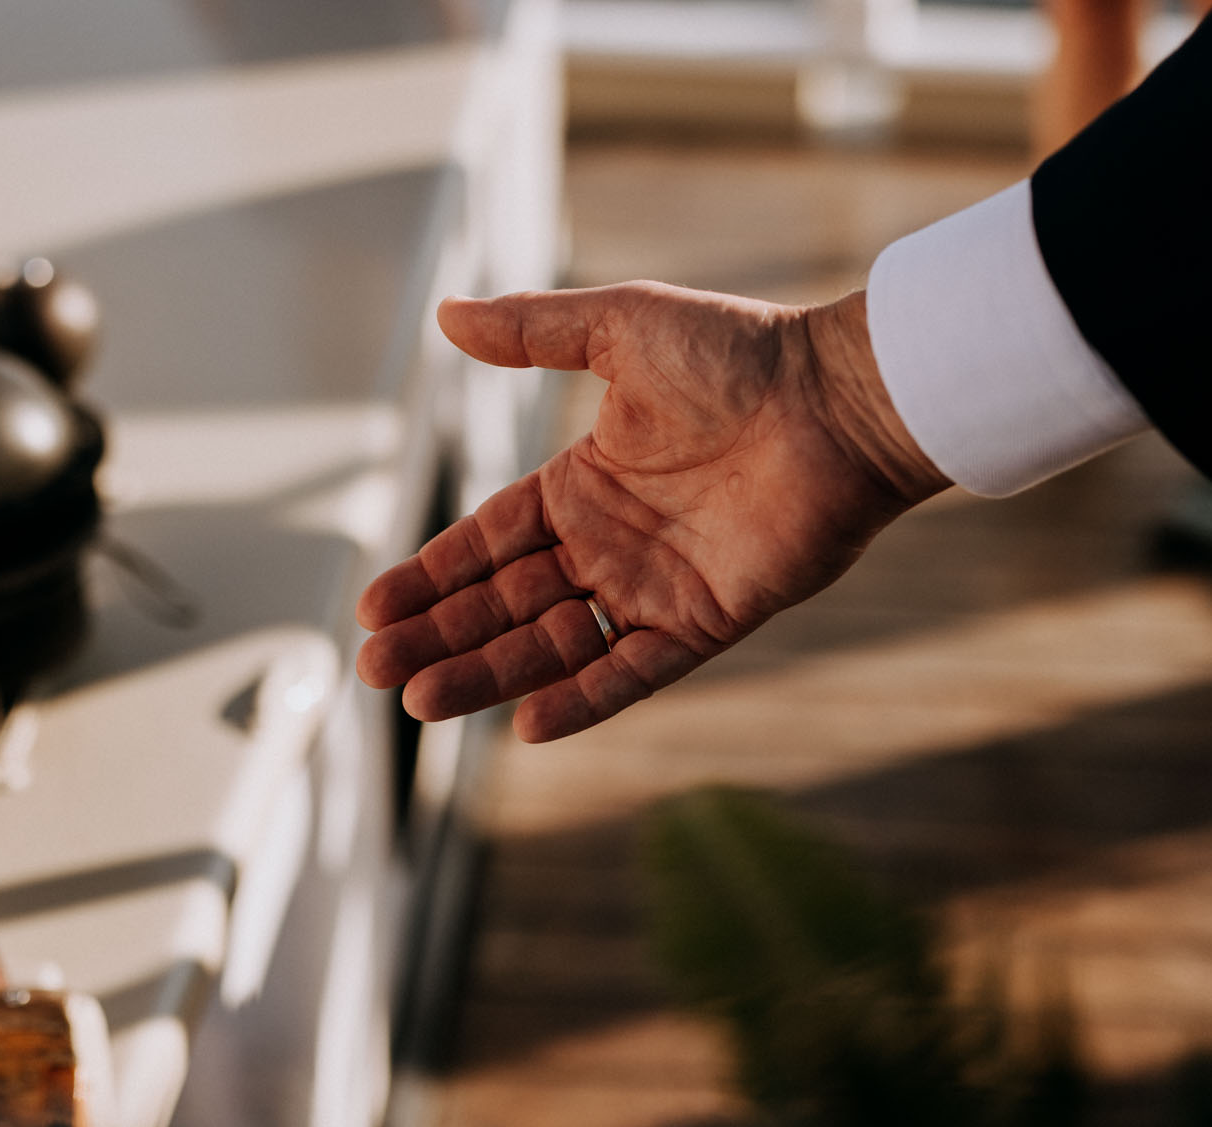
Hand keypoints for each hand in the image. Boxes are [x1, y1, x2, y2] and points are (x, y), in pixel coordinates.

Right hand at [357, 283, 947, 740]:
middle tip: (373, 670)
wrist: (839, 398)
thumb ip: (531, 331)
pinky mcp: (704, 621)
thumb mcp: (620, 327)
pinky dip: (584, 700)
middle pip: (504, 604)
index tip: (373, 606)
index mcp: (584, 483)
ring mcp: (654, 588)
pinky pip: (633, 671)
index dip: (430, 574)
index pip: (487, 542)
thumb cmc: (743, 353)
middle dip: (439, 636)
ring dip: (487, 674)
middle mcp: (611, 543)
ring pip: (552, 645)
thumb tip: (444, 315)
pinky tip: (526, 725)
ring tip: (420, 699)